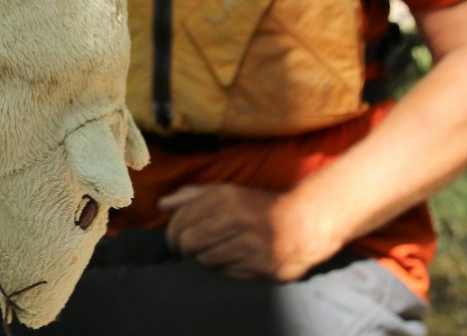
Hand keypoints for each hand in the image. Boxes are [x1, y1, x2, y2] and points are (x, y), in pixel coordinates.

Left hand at [159, 183, 340, 280]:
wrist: (304, 222)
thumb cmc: (257, 206)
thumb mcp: (226, 192)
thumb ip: (192, 196)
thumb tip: (161, 204)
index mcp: (225, 197)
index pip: (181, 221)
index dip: (171, 233)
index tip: (174, 238)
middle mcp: (237, 219)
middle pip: (188, 243)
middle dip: (182, 248)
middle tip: (187, 249)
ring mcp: (250, 245)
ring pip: (205, 260)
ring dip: (202, 259)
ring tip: (211, 252)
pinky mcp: (260, 266)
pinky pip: (225, 273)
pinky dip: (222, 268)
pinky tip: (231, 259)